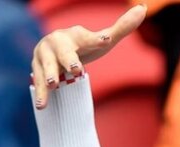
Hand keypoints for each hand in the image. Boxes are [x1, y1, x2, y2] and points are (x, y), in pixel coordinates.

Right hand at [31, 4, 146, 107]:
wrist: (54, 50)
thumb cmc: (84, 46)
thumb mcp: (103, 39)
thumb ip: (122, 27)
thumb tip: (142, 8)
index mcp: (77, 35)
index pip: (88, 38)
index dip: (97, 40)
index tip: (106, 40)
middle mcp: (59, 42)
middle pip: (65, 51)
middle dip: (70, 59)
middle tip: (76, 69)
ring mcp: (45, 54)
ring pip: (47, 66)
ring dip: (50, 74)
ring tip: (54, 84)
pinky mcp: (36, 68)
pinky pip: (38, 82)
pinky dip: (40, 93)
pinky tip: (41, 105)